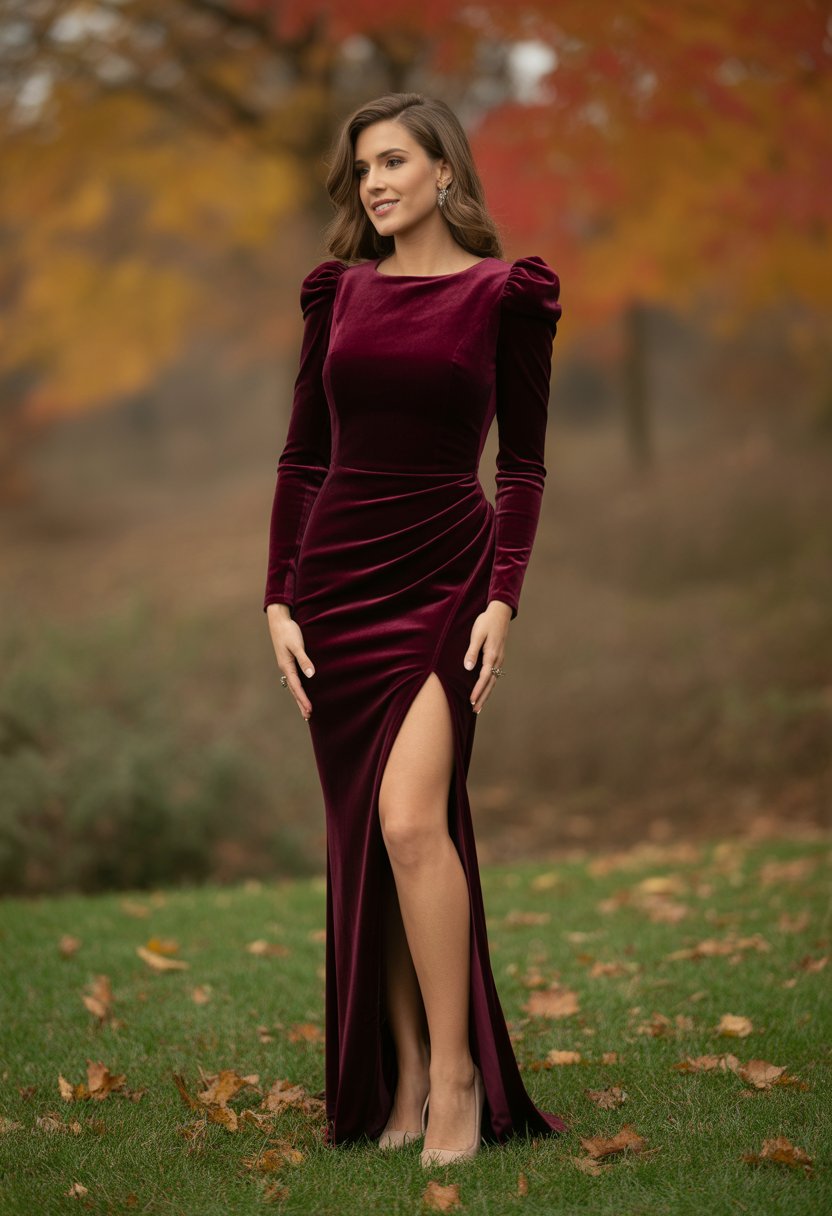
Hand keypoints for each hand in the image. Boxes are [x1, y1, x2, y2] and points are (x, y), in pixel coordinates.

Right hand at [266, 603, 315, 720]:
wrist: (279, 621)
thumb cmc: (289, 632)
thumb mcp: (297, 645)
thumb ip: (304, 660)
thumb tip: (311, 675)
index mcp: (286, 666)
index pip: (296, 687)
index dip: (303, 699)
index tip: (309, 710)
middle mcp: (285, 668)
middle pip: (294, 690)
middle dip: (300, 703)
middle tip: (308, 716)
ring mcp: (286, 665)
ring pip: (293, 686)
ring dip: (299, 697)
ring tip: (304, 710)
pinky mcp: (288, 661)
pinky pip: (294, 679)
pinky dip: (298, 688)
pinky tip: (301, 691)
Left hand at [463, 599, 511, 713]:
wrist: (500, 613)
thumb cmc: (486, 622)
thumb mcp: (477, 635)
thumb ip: (472, 651)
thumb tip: (468, 667)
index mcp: (492, 655)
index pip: (484, 677)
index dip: (478, 690)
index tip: (472, 700)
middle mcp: (497, 660)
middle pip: (491, 683)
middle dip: (483, 697)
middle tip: (475, 710)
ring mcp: (499, 659)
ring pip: (493, 681)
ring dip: (486, 694)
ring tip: (479, 706)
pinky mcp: (498, 658)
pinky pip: (494, 676)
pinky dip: (489, 686)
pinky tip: (484, 691)